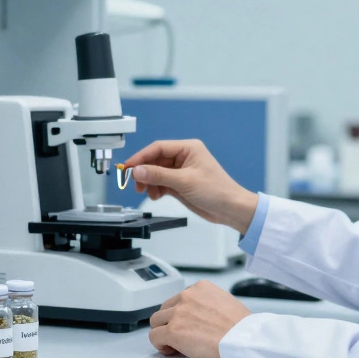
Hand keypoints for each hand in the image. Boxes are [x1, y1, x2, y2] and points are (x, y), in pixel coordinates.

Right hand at [122, 139, 258, 232]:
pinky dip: (156, 189)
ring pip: (156, 173)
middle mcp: (184, 157)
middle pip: (155, 161)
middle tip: (134, 182)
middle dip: (144, 172)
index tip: (128, 167)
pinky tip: (156, 196)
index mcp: (188, 148)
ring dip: (149, 182)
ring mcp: (181, 171)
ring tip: (147, 191)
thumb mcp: (184, 181)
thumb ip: (158, 175)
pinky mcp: (180, 184)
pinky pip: (161, 183)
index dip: (141, 157)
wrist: (230, 209)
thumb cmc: (217, 190)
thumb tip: (138, 170)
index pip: (158, 148)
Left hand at [148, 280, 251, 357]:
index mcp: (200, 288)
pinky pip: (154, 336)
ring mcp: (178, 313)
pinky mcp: (173, 330)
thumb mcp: (225, 302)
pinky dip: (160, 345)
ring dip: (163, 332)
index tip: (187, 325)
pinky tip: (170, 350)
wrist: (243, 340)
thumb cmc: (240, 328)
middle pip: (165, 309)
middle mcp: (187, 296)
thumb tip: (199, 316)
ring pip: (156, 321)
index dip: (181, 314)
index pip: (179, 299)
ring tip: (174, 344)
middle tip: (180, 336)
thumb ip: (207, 304)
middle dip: (170, 322)